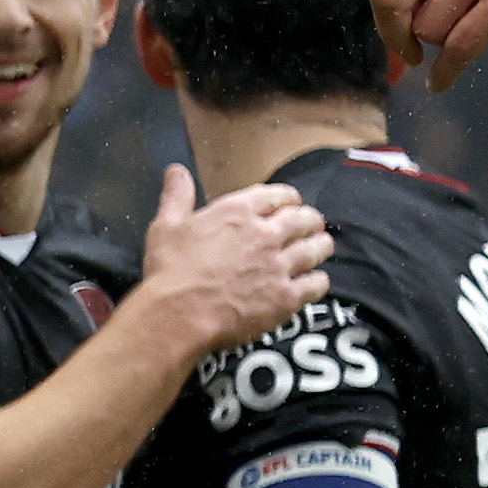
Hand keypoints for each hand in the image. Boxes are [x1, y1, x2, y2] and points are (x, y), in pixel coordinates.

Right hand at [137, 162, 334, 354]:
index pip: (277, 195)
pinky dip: (318, 280)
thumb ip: (177, 196)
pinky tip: (315, 281)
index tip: (290, 203)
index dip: (288, 198)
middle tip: (311, 225)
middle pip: (303, 219)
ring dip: (320, 246)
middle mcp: (265, 234)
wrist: (179, 314)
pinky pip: (316, 284)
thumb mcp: (166, 226)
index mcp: (238, 212)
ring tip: (321, 247)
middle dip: (310, 220)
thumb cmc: (170, 272)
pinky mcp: (286, 297)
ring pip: (315, 249)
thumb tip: (176, 172)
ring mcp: (279, 266)